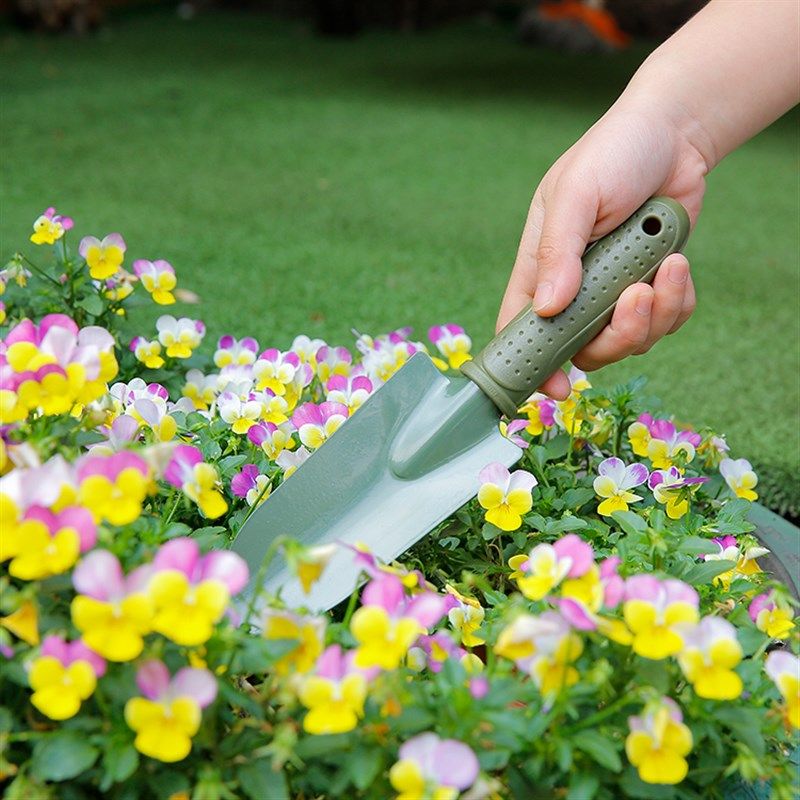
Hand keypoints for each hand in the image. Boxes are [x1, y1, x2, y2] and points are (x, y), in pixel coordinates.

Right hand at [497, 104, 704, 399]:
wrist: (674, 134)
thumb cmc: (612, 153)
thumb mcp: (576, 194)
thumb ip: (558, 251)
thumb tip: (546, 308)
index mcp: (540, 267)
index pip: (522, 327)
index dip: (533, 364)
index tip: (555, 388)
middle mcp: (574, 288)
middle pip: (583, 348)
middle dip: (616, 337)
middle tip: (637, 296)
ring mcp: (614, 291)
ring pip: (629, 341)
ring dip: (655, 315)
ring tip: (669, 265)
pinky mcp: (652, 287)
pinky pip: (666, 322)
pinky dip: (678, 302)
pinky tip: (678, 263)